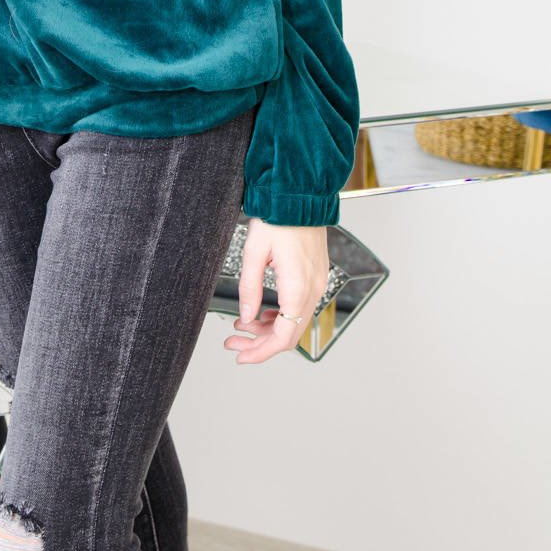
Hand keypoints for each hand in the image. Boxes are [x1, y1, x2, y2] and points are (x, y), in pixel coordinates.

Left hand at [224, 215, 328, 364]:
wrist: (300, 195)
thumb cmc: (278, 217)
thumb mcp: (253, 251)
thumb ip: (250, 288)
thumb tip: (246, 318)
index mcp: (297, 287)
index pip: (283, 337)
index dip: (261, 352)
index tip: (241, 356)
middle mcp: (313, 289)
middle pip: (289, 334)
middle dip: (259, 343)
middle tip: (233, 343)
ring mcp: (317, 282)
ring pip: (294, 322)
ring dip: (268, 329)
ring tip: (241, 327)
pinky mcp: (315, 275)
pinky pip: (300, 307)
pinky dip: (280, 316)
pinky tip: (262, 314)